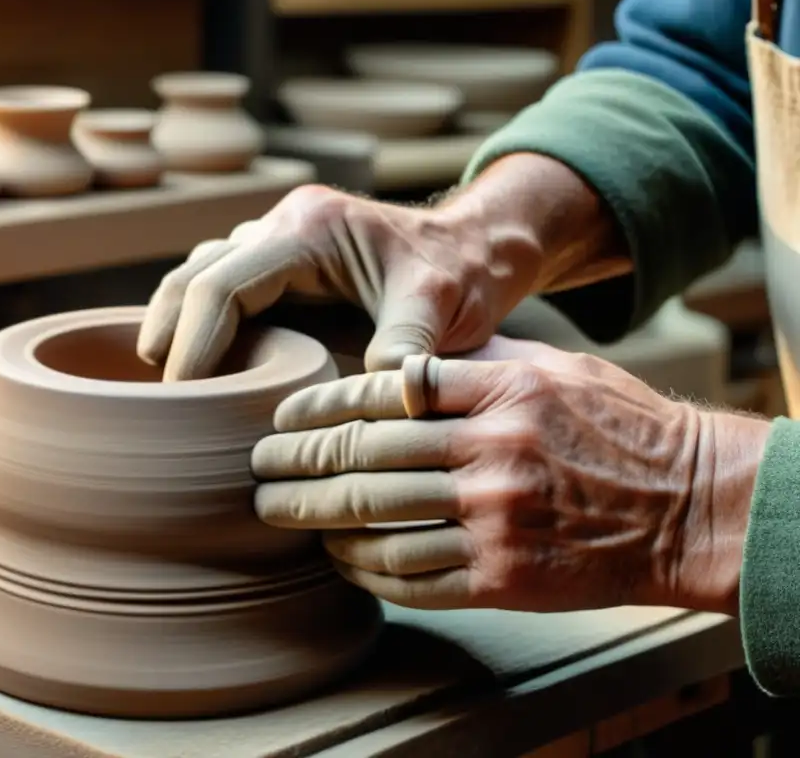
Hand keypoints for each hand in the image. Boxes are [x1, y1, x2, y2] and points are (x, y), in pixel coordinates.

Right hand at [137, 183, 543, 380]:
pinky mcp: (282, 261)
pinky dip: (200, 320)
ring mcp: (278, 237)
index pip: (220, 285)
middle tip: (162, 399)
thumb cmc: (463, 275)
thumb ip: (404, 350)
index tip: (183, 396)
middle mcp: (284, 223)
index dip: (193, 344)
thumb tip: (372, 402)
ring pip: (198, 274)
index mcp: (310, 228)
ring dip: (176, 324)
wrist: (479, 248)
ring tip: (169, 384)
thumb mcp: (441, 310)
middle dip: (168, 334)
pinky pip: (221, 283)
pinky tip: (202, 365)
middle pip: (193, 276)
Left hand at [252, 338, 768, 613]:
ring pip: (377, 521)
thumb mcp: (551, 366)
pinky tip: (336, 557)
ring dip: (316, 519)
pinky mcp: (503, 578)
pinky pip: (411, 576)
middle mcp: (492, 452)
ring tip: (277, 513)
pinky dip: (363, 568)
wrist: (686, 502)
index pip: (381, 395)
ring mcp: (495, 520)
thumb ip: (473, 364)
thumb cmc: (616, 424)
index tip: (282, 414)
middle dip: (296, 464)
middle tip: (256, 468)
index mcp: (499, 391)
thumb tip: (394, 371)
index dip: (319, 406)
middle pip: (364, 458)